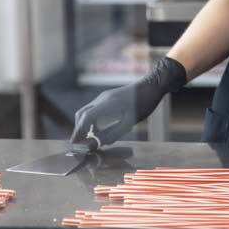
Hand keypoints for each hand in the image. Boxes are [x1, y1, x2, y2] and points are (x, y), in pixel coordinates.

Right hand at [70, 57, 185, 150]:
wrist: (153, 85)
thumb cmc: (144, 103)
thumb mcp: (131, 121)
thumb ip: (114, 133)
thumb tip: (100, 143)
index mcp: (107, 103)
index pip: (85, 118)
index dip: (79, 131)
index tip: (76, 144)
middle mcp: (102, 99)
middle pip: (82, 114)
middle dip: (79, 129)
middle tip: (80, 143)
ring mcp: (104, 97)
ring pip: (87, 111)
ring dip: (86, 125)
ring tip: (91, 138)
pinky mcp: (108, 98)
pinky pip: (94, 109)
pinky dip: (92, 120)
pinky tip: (99, 130)